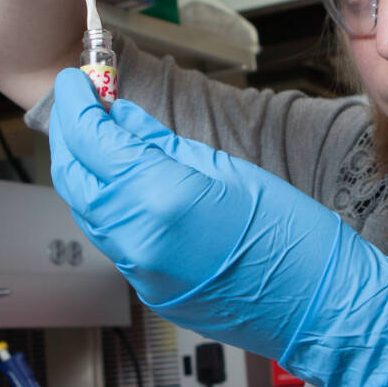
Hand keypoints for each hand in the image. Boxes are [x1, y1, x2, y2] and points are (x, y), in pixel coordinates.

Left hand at [47, 70, 387, 386]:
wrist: (317, 306)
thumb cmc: (292, 236)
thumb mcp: (227, 169)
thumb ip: (163, 145)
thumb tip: (124, 120)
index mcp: (160, 196)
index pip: (91, 140)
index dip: (77, 104)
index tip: (78, 80)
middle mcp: (137, 237)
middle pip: (73, 177)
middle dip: (70, 136)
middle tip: (84, 106)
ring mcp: (139, 270)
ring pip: (86, 211)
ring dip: (85, 172)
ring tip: (104, 140)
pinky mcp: (148, 290)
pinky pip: (112, 240)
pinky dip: (109, 206)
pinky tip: (126, 185)